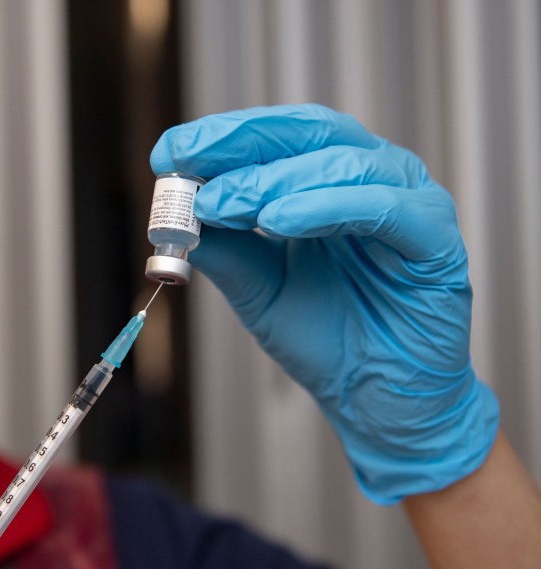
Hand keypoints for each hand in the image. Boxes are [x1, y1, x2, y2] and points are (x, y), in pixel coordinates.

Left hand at [151, 103, 499, 503]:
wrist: (373, 399)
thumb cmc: (325, 338)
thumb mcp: (257, 288)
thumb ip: (224, 248)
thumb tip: (175, 213)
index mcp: (332, 180)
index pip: (278, 137)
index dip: (223, 137)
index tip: (169, 151)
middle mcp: (374, 178)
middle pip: (309, 132)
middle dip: (241, 143)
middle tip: (186, 159)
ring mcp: (410, 203)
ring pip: (343, 165)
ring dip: (273, 179)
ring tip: (220, 202)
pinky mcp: (435, 240)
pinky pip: (382, 209)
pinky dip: (326, 207)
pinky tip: (277, 220)